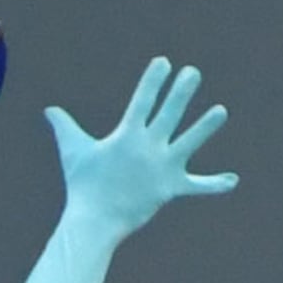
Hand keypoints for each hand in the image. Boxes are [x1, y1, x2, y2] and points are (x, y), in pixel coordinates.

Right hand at [45, 57, 235, 241]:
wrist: (94, 221)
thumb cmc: (83, 185)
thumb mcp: (73, 151)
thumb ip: (64, 126)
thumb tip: (49, 109)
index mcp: (127, 136)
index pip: (142, 101)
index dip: (153, 81)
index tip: (164, 62)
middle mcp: (148, 148)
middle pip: (169, 114)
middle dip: (181, 92)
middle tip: (193, 72)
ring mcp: (163, 168)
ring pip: (189, 143)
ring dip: (206, 127)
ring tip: (222, 110)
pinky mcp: (171, 189)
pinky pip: (197, 187)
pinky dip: (215, 185)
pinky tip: (233, 180)